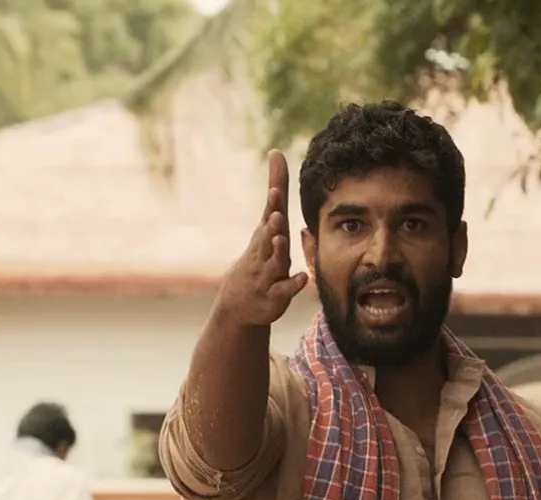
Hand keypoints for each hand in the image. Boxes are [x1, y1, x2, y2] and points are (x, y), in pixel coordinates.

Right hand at [212, 149, 308, 326]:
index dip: (272, 204)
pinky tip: (302, 278)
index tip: (276, 189)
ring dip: (277, 251)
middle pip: (267, 237)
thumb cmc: (257, 257)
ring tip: (280, 239)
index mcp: (264, 236)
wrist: (238, 306)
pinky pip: (284, 290)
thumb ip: (275, 192)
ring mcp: (268, 275)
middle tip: (276, 212)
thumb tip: (276, 152)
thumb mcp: (266, 225)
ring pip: (273, 262)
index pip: (268, 217)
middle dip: (270, 225)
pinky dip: (292, 284)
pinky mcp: (274, 296)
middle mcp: (263, 253)